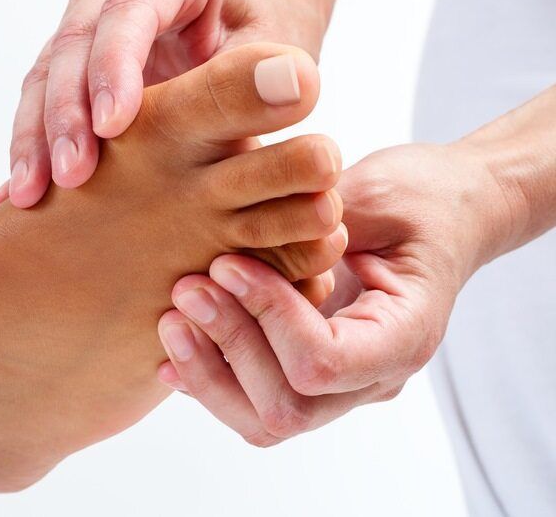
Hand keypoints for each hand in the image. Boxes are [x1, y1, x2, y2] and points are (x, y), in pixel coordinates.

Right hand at [0, 0, 327, 207]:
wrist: (246, 53)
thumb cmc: (270, 55)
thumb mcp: (279, 59)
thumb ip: (271, 75)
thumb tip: (294, 84)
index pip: (133, 5)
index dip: (115, 64)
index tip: (113, 128)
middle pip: (78, 37)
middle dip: (67, 109)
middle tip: (69, 176)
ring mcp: (87, 10)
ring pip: (46, 68)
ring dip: (36, 133)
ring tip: (28, 194)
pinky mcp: (68, 52)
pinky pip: (39, 95)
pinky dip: (30, 143)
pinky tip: (18, 189)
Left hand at [155, 141, 510, 444]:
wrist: (442, 212)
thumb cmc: (419, 197)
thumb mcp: (377, 194)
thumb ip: (315, 221)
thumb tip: (245, 233)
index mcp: (404, 335)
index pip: (323, 364)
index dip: (266, 316)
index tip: (228, 263)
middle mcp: (374, 375)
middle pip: (287, 408)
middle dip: (227, 348)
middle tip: (186, 289)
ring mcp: (342, 385)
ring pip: (264, 420)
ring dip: (208, 370)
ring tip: (172, 314)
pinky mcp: (310, 374)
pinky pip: (254, 400)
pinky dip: (208, 375)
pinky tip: (175, 340)